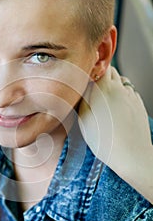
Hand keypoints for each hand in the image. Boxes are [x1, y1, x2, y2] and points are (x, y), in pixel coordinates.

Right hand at [78, 66, 152, 201]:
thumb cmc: (105, 140)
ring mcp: (132, 97)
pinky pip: (129, 93)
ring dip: (113, 86)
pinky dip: (122, 96)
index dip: (93, 68)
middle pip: (112, 72)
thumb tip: (81, 87)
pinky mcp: (139, 106)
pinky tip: (116, 109)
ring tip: (104, 101)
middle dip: (102, 76)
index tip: (85, 76)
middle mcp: (121, 88)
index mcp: (105, 89)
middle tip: (92, 89)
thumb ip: (83, 98)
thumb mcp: (84, 120)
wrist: (132, 155)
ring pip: (122, 82)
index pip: (101, 65)